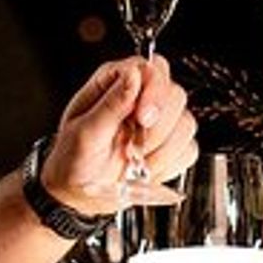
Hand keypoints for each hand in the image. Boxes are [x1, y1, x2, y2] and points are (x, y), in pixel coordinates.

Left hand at [46, 55, 198, 213]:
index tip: (144, 118)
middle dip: (157, 128)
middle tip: (132, 147)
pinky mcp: (171, 146)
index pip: (153, 68)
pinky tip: (145, 170)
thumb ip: (111, 104)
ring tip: (133, 161)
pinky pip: (189, 150)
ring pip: (186, 124)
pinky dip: (168, 165)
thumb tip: (133, 75)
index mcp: (115, 83)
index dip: (155, 91)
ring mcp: (159, 122)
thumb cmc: (72, 160)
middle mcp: (140, 97)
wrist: (78, 195)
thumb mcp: (84, 133)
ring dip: (159, 150)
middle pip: (176, 95)